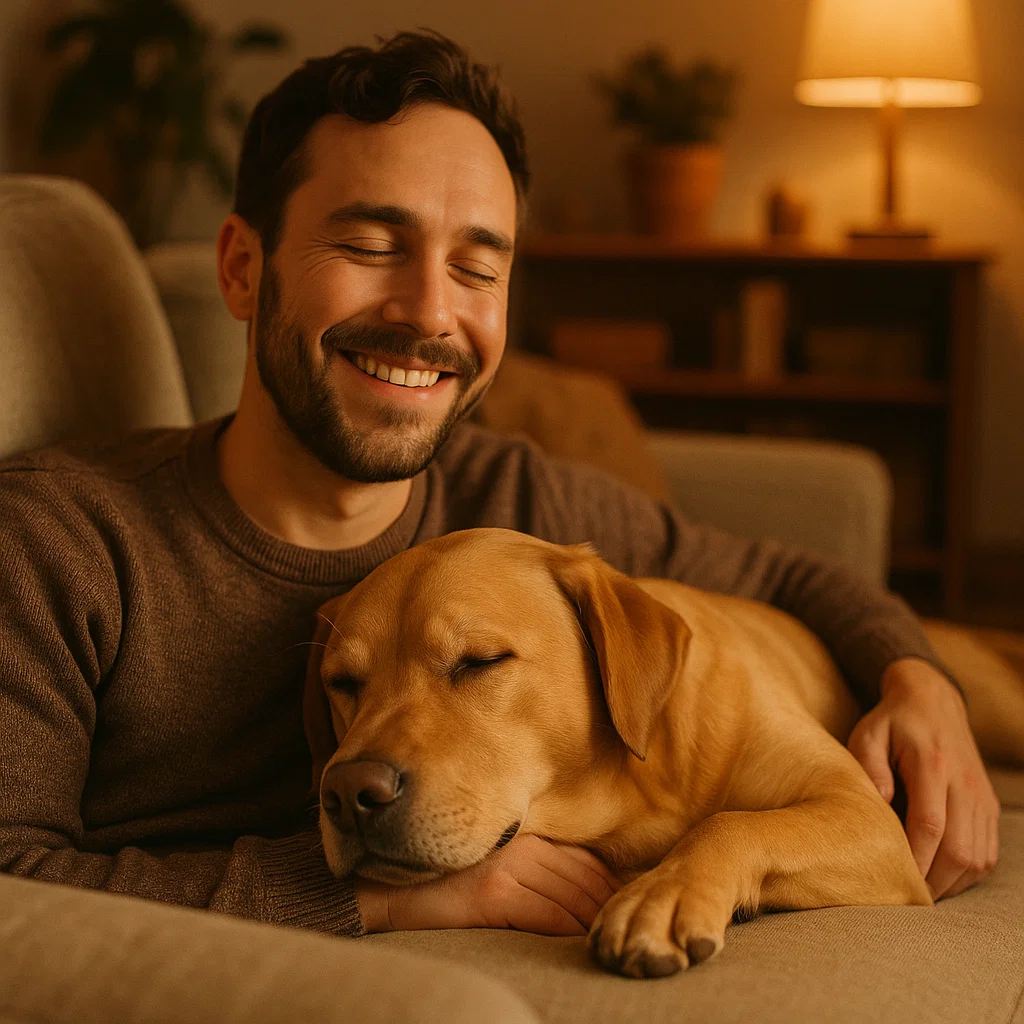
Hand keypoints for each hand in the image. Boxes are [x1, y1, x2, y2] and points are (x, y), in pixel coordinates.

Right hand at [354, 833, 622, 934]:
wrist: (387, 887)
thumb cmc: (442, 882)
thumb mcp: (493, 867)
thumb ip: (532, 871)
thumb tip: (576, 898)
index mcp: (525, 836)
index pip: (584, 862)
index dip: (609, 887)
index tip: (625, 908)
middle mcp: (522, 845)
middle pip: (584, 879)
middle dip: (607, 908)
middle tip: (626, 929)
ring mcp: (508, 866)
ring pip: (570, 898)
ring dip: (592, 923)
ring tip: (609, 942)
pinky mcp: (492, 892)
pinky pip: (545, 915)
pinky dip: (566, 931)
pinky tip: (578, 944)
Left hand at [847, 657, 999, 898]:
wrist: (933, 701)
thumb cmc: (892, 722)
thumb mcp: (868, 733)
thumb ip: (870, 767)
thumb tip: (877, 804)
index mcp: (933, 766)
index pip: (930, 825)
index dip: (914, 859)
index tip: (892, 879)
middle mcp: (965, 785)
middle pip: (959, 850)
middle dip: (932, 881)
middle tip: (902, 896)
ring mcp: (981, 797)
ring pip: (978, 858)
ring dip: (950, 883)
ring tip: (919, 891)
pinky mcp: (988, 806)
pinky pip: (987, 853)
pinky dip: (966, 873)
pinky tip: (940, 876)